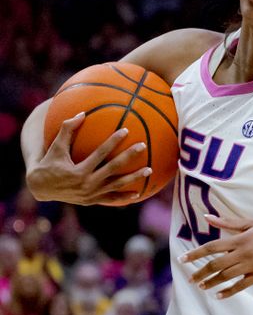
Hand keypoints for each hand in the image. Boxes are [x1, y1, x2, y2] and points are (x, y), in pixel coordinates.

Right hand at [25, 112, 150, 204]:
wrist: (40, 188)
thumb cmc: (49, 162)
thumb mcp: (55, 146)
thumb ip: (67, 129)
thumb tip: (82, 113)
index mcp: (78, 171)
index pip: (100, 153)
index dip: (113, 141)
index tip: (126, 130)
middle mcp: (86, 184)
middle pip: (113, 168)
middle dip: (128, 157)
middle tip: (142, 146)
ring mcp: (91, 194)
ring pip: (116, 185)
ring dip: (134, 178)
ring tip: (149, 170)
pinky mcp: (92, 201)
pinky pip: (111, 199)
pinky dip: (124, 197)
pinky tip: (138, 193)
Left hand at [181, 214, 252, 297]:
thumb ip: (229, 222)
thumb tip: (207, 217)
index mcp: (241, 239)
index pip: (212, 247)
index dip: (196, 254)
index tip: (182, 260)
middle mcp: (244, 253)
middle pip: (216, 264)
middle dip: (200, 272)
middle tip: (190, 278)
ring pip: (226, 276)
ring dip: (211, 282)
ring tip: (201, 286)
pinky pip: (241, 286)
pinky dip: (228, 291)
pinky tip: (218, 295)